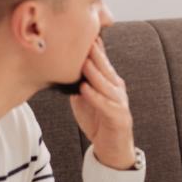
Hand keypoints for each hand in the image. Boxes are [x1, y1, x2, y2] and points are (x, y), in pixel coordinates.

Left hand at [70, 38, 135, 169]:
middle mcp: (117, 89)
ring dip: (95, 73)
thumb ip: (77, 83)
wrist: (113, 149)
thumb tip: (61, 69)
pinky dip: (95, 97)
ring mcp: (120, 103)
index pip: (102, 62)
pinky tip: (85, 89)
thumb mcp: (84, 99)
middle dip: (95, 55)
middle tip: (84, 40)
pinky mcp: (119, 118)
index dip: (93, 48)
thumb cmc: (98, 122)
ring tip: (84, 62)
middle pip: (105, 69)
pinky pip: (106, 105)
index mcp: (110, 82)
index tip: (81, 33)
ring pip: (107, 84)